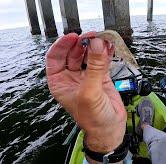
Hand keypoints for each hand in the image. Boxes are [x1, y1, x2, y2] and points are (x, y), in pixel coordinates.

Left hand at [46, 32, 126, 152]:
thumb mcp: (90, 92)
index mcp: (59, 81)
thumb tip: (96, 44)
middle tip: (93, 37)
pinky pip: (101, 59)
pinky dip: (106, 51)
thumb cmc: (93, 118)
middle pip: (72, 52)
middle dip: (81, 43)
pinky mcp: (101, 75)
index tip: (73, 37)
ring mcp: (86, 75)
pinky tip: (110, 45)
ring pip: (87, 54)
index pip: (55, 57)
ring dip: (95, 45)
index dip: (62, 45)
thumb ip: (94, 67)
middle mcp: (71, 77)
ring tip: (103, 39)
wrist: (110, 128)